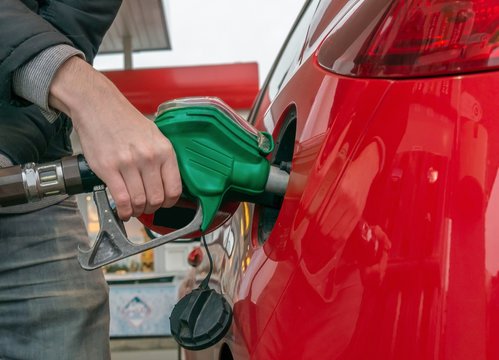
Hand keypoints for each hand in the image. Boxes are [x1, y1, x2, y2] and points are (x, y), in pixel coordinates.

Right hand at [48, 57, 181, 219]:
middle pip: (156, 199)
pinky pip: (121, 199)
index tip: (163, 204)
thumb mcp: (154, 135)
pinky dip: (123, 211)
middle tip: (146, 208)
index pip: (174, 189)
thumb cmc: (124, 120)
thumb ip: (162, 158)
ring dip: (137, 211)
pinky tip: (122, 211)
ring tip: (133, 209)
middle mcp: (149, 157)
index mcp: (164, 150)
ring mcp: (128, 163)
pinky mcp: (108, 168)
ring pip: (139, 202)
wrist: (98, 105)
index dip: (169, 202)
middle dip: (152, 209)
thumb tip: (166, 183)